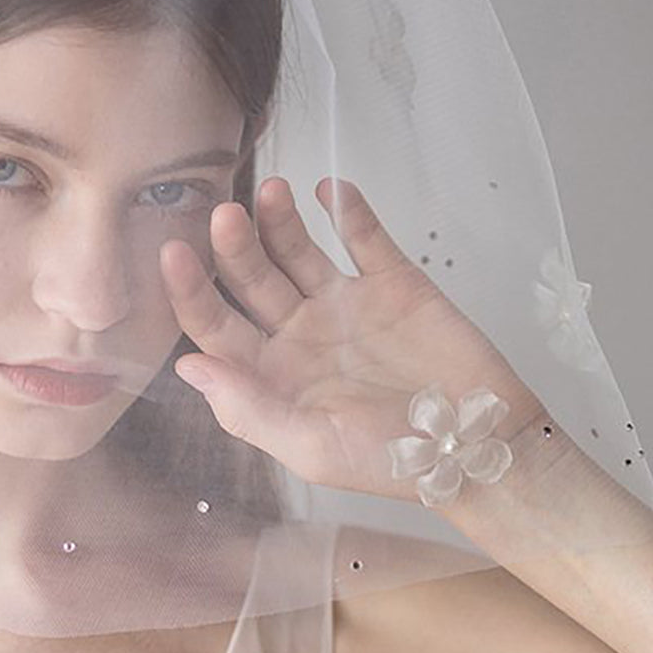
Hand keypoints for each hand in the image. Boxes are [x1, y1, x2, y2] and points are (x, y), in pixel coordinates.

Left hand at [159, 175, 544, 502]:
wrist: (480, 446)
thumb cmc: (394, 461)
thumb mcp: (311, 448)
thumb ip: (248, 409)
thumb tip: (188, 367)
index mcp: (272, 375)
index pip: (216, 327)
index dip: (190, 293)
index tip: (173, 254)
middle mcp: (300, 335)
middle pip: (251, 280)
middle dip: (234, 246)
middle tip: (225, 214)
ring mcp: (345, 305)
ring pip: (298, 250)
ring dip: (280, 220)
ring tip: (271, 191)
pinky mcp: (393, 283)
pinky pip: (364, 238)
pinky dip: (348, 211)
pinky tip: (329, 191)